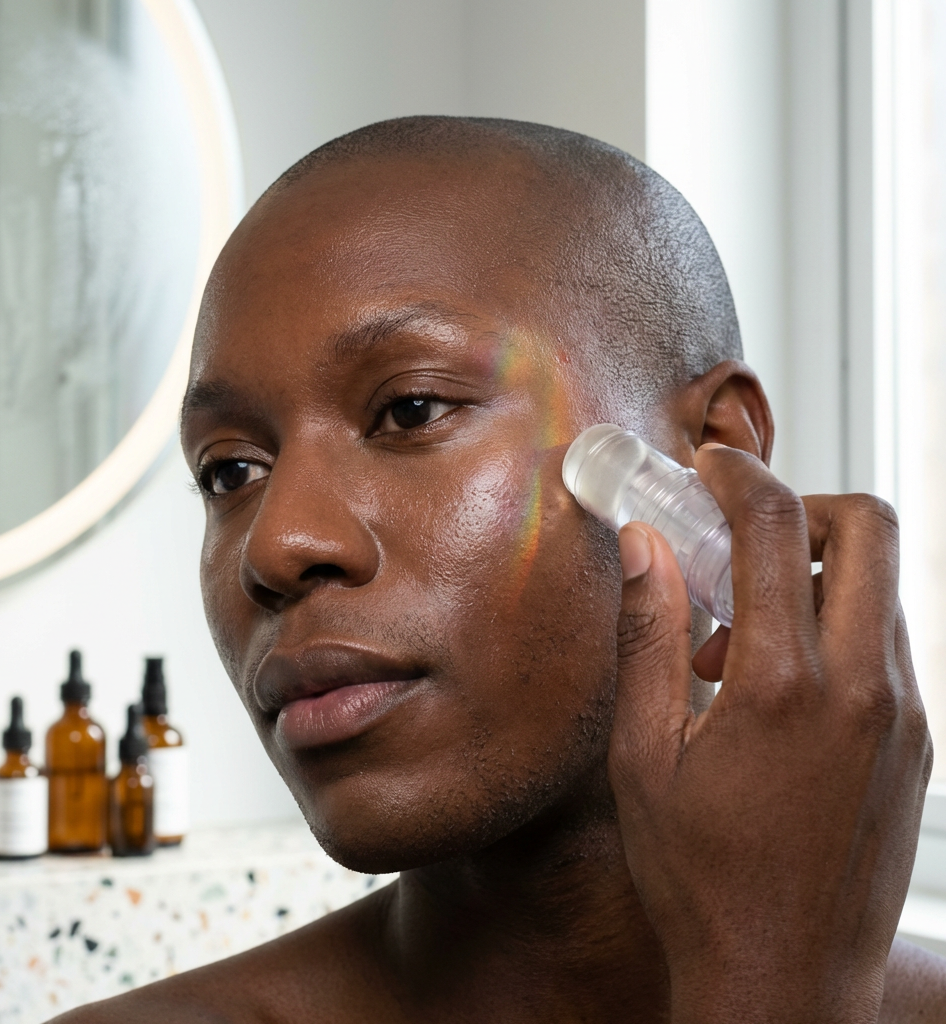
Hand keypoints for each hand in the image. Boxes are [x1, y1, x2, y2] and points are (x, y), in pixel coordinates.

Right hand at [608, 444, 931, 1023]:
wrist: (786, 981)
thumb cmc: (698, 875)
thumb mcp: (645, 756)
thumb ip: (648, 637)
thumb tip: (644, 545)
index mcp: (783, 686)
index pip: (776, 529)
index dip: (739, 476)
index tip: (711, 466)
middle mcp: (863, 689)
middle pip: (870, 529)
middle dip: (805, 507)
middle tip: (742, 538)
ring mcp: (904, 717)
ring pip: (881, 589)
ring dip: (816, 577)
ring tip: (740, 639)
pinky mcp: (919, 746)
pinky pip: (886, 647)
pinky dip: (836, 630)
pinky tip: (776, 688)